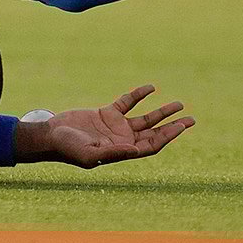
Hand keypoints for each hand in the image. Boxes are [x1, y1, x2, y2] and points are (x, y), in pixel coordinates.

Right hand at [17, 85, 193, 168]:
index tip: (182, 127)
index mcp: (123, 151)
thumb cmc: (68, 149)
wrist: (51, 135)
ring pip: (145, 118)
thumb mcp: (90, 154)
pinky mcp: (106, 113)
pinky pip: (127, 102)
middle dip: (173, 126)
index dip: (167, 136)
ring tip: (179, 104)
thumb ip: (112, 152)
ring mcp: (116, 126)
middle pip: (154, 132)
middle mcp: (123, 139)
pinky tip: (151, 88)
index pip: (152, 145)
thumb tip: (134, 150)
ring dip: (162, 111)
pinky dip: (139, 95)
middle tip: (191, 119)